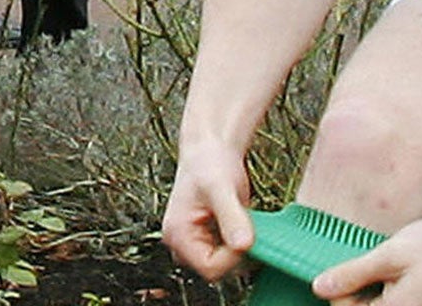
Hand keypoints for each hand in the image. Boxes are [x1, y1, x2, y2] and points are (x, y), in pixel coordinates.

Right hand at [161, 142, 254, 281]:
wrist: (210, 151)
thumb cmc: (209, 163)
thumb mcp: (221, 188)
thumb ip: (232, 217)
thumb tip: (244, 245)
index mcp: (177, 234)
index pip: (210, 268)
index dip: (232, 256)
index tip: (244, 233)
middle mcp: (182, 243)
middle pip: (217, 269)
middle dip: (236, 250)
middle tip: (243, 221)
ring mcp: (196, 243)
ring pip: (226, 264)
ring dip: (239, 246)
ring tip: (238, 217)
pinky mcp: (209, 241)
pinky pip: (229, 254)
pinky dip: (240, 241)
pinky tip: (239, 221)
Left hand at [311, 215, 421, 305]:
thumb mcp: (389, 255)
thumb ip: (353, 274)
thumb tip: (319, 288)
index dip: (340, 288)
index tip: (348, 264)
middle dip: (360, 286)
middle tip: (374, 259)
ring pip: (383, 303)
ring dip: (378, 285)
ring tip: (391, 261)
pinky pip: (400, 300)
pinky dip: (394, 285)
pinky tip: (407, 266)